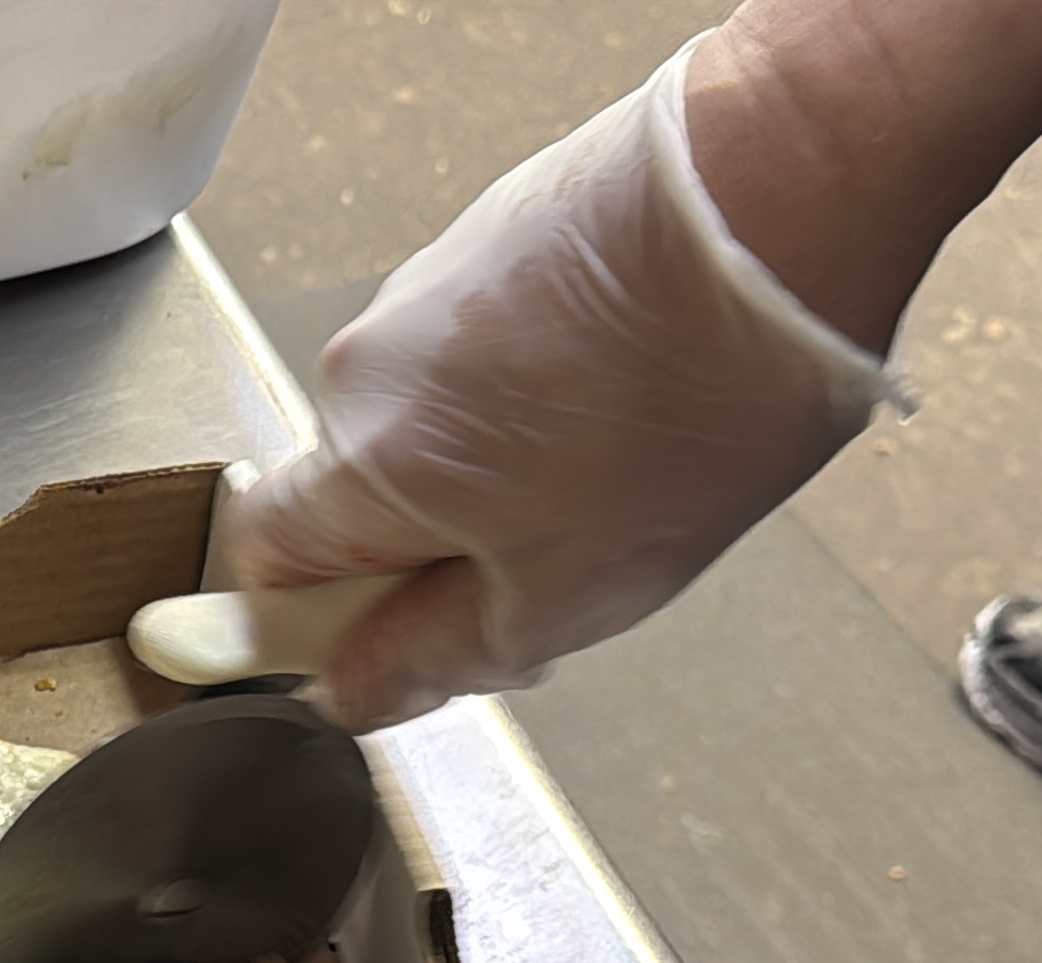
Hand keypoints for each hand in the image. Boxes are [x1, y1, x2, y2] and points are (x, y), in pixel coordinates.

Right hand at [219, 39, 897, 728]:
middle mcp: (369, 360)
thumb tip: (356, 689)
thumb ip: (438, 655)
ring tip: (627, 452)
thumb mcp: (568, 591)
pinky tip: (639, 382)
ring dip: (503, 457)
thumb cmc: (686, 396)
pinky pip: (488, 343)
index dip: (315, 610)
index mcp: (361, 462)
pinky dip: (544, 381)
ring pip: (433, 416)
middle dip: (441, 537)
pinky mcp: (496, 232)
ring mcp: (430, 283)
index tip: (384, 639)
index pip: (262, 554)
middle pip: (359, 485)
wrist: (779, 193)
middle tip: (560, 555)